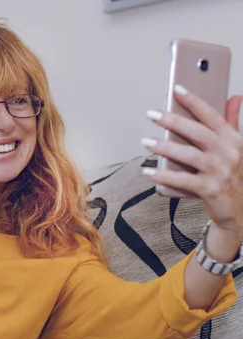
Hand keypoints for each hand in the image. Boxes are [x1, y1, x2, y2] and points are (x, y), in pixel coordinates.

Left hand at [141, 85, 242, 240]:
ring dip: (165, 147)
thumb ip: (232, 123)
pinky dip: (163, 176)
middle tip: (152, 114)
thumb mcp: (237, 148)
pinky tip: (148, 171)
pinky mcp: (210, 190)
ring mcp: (220, 172)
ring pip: (188, 155)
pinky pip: (182, 181)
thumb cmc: (234, 175)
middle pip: (197, 132)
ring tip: (146, 142)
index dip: (194, 101)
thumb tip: (235, 96)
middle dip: (173, 121)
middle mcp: (228, 153)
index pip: (212, 115)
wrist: (241, 209)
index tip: (177, 88)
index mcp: (234, 139)